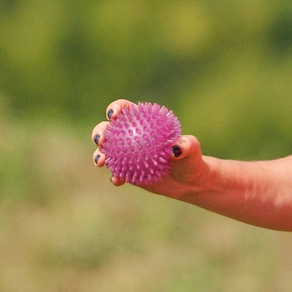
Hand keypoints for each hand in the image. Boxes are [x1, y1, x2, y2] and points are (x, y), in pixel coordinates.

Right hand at [91, 100, 206, 190]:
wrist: (188, 182)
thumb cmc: (191, 160)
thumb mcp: (192, 151)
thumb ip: (186, 146)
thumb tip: (175, 148)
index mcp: (143, 122)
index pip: (125, 110)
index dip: (115, 109)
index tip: (114, 115)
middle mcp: (131, 136)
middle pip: (108, 129)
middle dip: (99, 131)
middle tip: (102, 140)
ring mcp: (127, 154)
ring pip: (107, 152)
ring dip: (99, 155)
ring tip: (101, 162)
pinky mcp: (127, 172)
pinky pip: (117, 173)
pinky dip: (114, 176)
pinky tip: (117, 180)